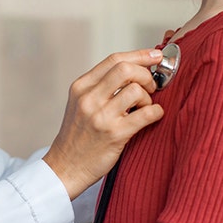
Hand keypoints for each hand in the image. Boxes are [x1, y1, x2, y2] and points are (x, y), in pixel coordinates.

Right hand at [43, 49, 164, 198]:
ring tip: (145, 106)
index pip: (113, 60)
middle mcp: (89, 99)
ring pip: (136, 90)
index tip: (155, 55)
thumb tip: (134, 70)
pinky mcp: (114, 134)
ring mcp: (101, 117)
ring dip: (148, 97)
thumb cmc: (77, 136)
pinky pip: (146, 114)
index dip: (139, 55)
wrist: (65, 167)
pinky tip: (154, 115)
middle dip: (146, 74)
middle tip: (151, 86)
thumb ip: (100, 86)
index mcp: (81, 87)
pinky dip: (156, 112)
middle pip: (126, 69)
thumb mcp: (80, 104)